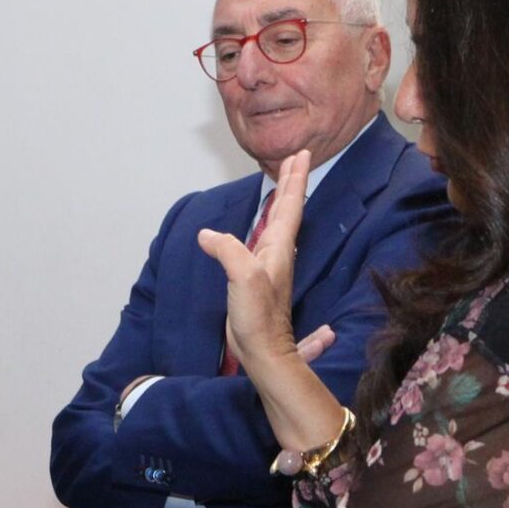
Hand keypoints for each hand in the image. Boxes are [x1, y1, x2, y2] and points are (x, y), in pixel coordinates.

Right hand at [197, 150, 309, 374]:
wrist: (263, 351)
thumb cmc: (258, 318)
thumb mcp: (242, 278)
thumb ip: (228, 250)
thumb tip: (207, 234)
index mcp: (278, 248)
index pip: (290, 205)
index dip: (295, 179)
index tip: (301, 155)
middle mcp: (278, 253)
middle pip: (288, 209)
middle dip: (292, 183)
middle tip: (298, 158)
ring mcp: (269, 265)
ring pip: (280, 222)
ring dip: (283, 199)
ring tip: (284, 182)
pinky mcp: (258, 277)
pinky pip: (266, 238)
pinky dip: (267, 221)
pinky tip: (263, 223)